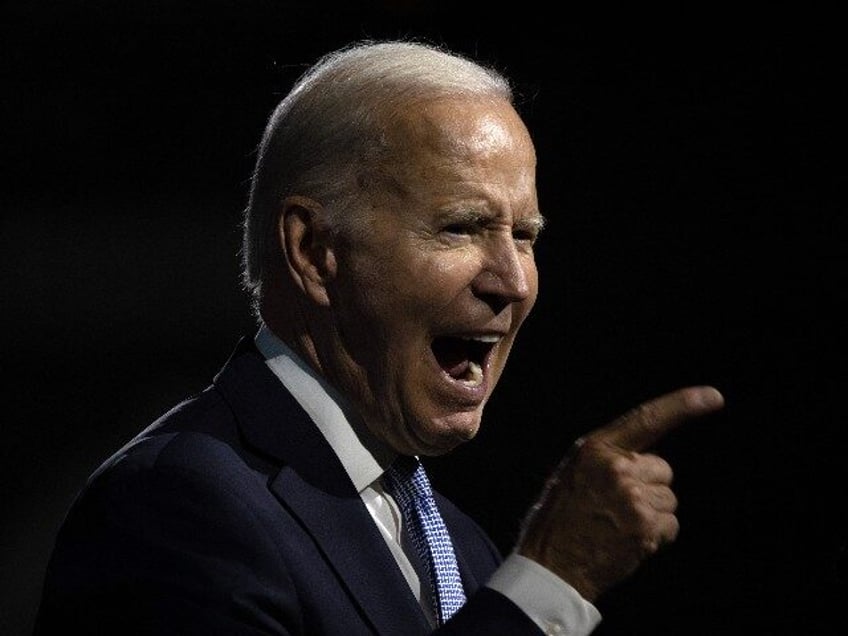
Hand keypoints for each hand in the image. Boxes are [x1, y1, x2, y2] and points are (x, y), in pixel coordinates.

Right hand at [516, 386, 724, 600]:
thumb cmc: (561, 518)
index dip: (683, 404)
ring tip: (619, 525)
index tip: (713, 396)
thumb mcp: (575, 472)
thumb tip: (645, 459)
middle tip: (618, 506)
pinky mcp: (645, 526)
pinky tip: (628, 541)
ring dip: (652, 514)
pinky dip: (656, 536)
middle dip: (650, 486)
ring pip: (668, 499)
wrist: (551, 564)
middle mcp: (618, 468)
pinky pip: (671, 525)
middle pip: (664, 469)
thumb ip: (608, 459)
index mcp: (596, 448)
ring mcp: (633, 497)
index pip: (647, 418)